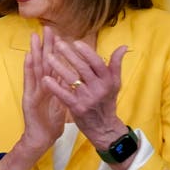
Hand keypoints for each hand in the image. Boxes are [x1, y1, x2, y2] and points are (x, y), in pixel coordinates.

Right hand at [19, 30, 65, 153]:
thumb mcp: (62, 102)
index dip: (55, 49)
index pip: (53, 64)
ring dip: (34, 52)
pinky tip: (28, 57)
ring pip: (34, 68)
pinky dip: (28, 69)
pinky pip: (29, 82)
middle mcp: (40, 85)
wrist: (41, 138)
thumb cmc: (50, 122)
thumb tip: (75, 77)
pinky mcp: (29, 99)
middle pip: (43, 62)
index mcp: (50, 86)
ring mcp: (33, 91)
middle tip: (46, 28)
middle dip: (45, 44)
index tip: (58, 33)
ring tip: (35, 37)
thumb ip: (66, 89)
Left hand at [41, 35, 127, 150]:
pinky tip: (45, 78)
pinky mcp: (77, 108)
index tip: (76, 42)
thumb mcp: (114, 83)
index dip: (87, 52)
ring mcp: (87, 98)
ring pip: (71, 79)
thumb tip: (123, 47)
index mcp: (108, 80)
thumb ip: (115, 65)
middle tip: (58, 44)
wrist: (104, 127)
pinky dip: (54, 86)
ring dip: (58, 67)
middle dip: (69, 55)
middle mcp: (99, 88)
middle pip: (82, 68)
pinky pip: (64, 95)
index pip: (97, 63)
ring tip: (48, 56)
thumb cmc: (107, 101)